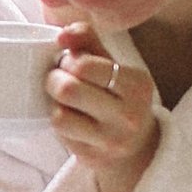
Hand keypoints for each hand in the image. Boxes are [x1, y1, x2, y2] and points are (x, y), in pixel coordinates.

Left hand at [47, 30, 159, 191]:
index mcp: (137, 85)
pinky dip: (59, 122)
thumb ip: (88, 41)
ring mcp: (110, 141)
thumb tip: (62, 34)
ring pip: (59, 116)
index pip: (85, 65)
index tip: (71, 63)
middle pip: (68, 90)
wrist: (137, 146)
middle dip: (55, 80)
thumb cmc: (120, 97)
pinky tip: (70, 118)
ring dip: (54, 104)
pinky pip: (60, 135)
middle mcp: (128, 115)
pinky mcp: (93, 157)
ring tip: (64, 100)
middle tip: (59, 79)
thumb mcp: (113, 65)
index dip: (69, 61)